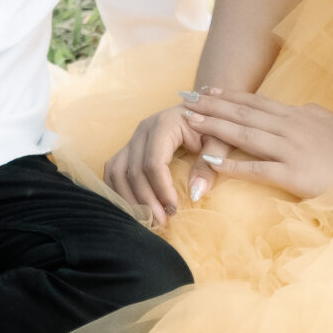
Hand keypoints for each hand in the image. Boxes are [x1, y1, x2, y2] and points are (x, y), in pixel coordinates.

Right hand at [104, 104, 208, 224]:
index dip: (161, 189)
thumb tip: (195, 194)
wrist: (200, 110)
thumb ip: (209, 165)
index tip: (174, 209)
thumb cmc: (211, 126)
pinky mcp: (128, 147)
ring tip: (147, 219)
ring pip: (118, 172)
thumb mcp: (218, 141)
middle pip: (134, 170)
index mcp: (164, 124)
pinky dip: (117, 190)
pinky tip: (131, 207)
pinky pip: (113, 170)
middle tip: (162, 222)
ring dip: (129, 199)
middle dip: (146, 200)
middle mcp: (143, 130)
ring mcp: (133, 138)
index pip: (154, 162)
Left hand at [182, 90, 332, 199]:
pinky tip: (212, 160)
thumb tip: (294, 108)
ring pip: (244, 134)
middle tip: (185, 98)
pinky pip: (256, 167)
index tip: (206, 89)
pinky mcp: (291, 173)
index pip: (255, 101)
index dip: (229, 95)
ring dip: (215, 125)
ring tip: (191, 120)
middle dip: (212, 104)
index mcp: (296, 114)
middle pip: (243, 112)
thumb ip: (309, 113)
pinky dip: (232, 163)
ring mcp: (288, 149)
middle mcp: (288, 127)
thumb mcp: (330, 120)